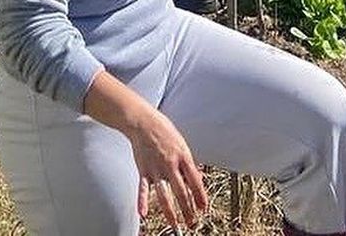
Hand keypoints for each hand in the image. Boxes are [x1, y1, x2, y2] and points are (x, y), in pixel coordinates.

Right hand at [127, 105, 207, 228]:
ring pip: (164, 194)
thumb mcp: (182, 144)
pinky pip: (142, 188)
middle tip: (192, 223)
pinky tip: (143, 213)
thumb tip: (199, 178)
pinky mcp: (143, 170)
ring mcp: (156, 168)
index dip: (200, 196)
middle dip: (188, 209)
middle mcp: (170, 164)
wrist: (142, 121)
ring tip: (175, 225)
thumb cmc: (163, 131)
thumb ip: (189, 163)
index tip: (203, 208)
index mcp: (182, 156)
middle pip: (181, 191)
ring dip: (170, 212)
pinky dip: (142, 201)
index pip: (195, 181)